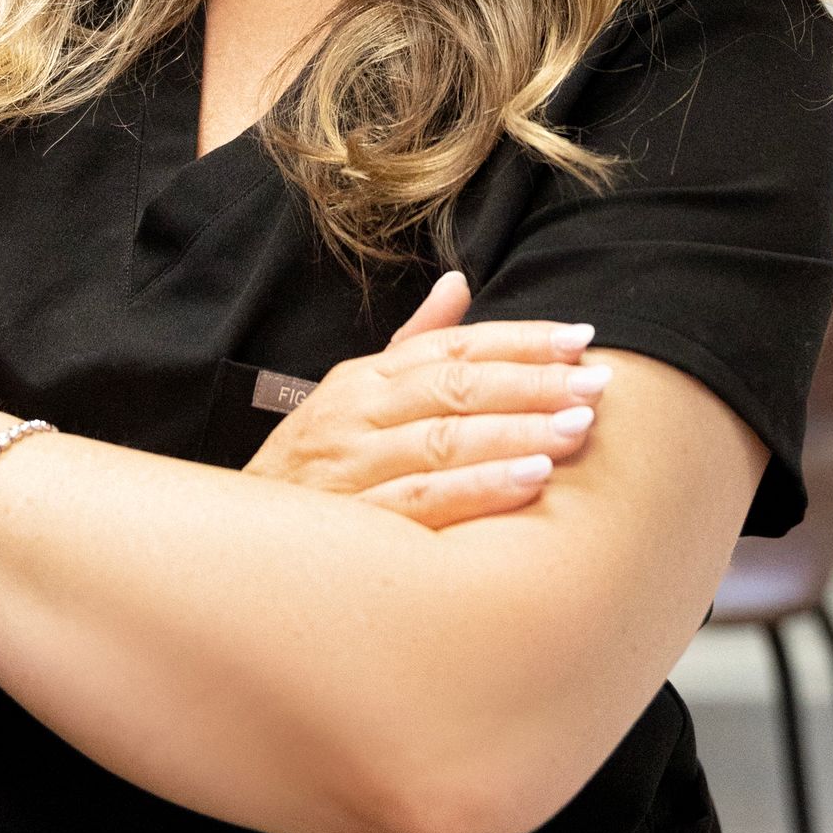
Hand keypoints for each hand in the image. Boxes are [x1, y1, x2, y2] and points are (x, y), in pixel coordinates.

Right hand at [242, 271, 609, 530]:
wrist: (235, 548)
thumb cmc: (314, 472)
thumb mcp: (355, 399)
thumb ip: (415, 345)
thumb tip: (459, 283)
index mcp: (365, 378)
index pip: (453, 348)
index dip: (520, 340)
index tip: (582, 339)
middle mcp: (357, 413)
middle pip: (455, 386)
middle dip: (533, 383)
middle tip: (596, 384)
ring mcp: (350, 465)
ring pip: (443, 439)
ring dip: (515, 432)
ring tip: (576, 429)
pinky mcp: (348, 522)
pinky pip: (421, 501)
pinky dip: (477, 488)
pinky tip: (529, 482)